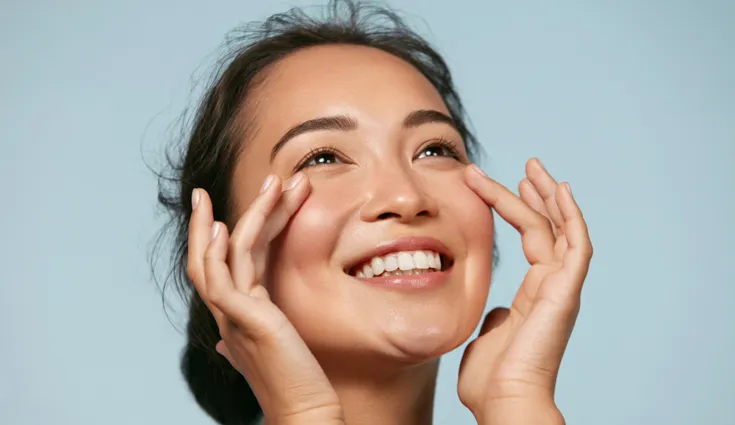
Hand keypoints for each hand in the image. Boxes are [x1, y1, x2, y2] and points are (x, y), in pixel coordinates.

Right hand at [187, 174, 343, 424]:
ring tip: (270, 182)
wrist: (306, 411)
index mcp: (236, 313)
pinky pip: (222, 279)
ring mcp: (232, 316)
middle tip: (231, 183)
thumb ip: (252, 333)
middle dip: (217, 216)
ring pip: (222, 256)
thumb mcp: (271, 349)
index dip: (227, 232)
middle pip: (212, 254)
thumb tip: (226, 340)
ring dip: (244, 215)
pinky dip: (221, 251)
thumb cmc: (295, 381)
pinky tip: (227, 227)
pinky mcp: (244, 321)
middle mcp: (228, 312)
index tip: (231, 205)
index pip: (225, 263)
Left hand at [458, 159, 592, 424]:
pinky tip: (560, 190)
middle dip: (538, 194)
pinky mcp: (566, 291)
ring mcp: (562, 287)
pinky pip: (576, 245)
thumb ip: (496, 315)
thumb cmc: (492, 378)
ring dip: (549, 196)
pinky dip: (571, 216)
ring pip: (561, 229)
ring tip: (534, 167)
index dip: (518, 209)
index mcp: (535, 293)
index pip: (532, 239)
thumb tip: (497, 308)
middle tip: (527, 166)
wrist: (504, 400)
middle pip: (550, 228)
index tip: (499, 185)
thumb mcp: (488, 334)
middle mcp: (552, 286)